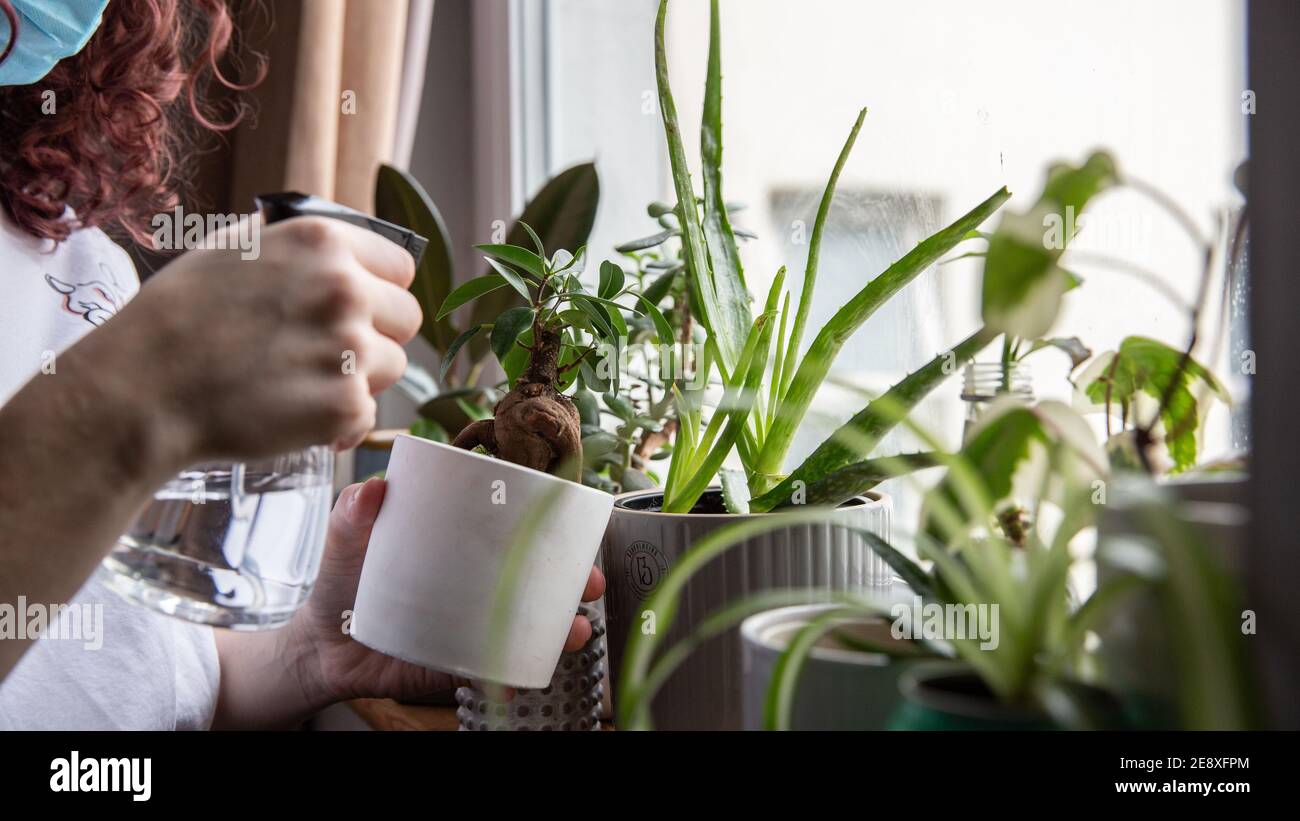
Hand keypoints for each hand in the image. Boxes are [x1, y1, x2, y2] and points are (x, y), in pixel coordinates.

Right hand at [73, 217, 421, 472]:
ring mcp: (350, 348)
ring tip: (300, 384)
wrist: (142, 390)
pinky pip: (366, 416)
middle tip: (328, 353)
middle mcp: (345, 288)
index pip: (401, 267)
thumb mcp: (232, 250)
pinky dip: (338, 424)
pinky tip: (295, 416)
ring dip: (358, 380)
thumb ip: (293, 246)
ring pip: (391, 368)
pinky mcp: (345, 404)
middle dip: (377, 336)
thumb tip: (330, 245)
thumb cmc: (175, 319)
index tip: (362, 309)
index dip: (381, 291)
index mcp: (323, 242)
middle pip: (406, 318)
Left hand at [289, 478, 606, 704]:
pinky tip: (527, 675)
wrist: (322, 648)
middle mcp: (474, 586)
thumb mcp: (345, 545)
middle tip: (588, 581)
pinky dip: (516, 674)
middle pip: (536, 580)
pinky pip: (496, 670)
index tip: (578, 526)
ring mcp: (471, 626)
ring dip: (560, 628)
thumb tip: (371, 488)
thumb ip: (351, 517)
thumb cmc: (341, 586)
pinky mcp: (458, 663)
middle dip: (574, 581)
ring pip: (529, 625)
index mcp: (459, 549)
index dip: (553, 530)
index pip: (512, 534)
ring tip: (574, 630)